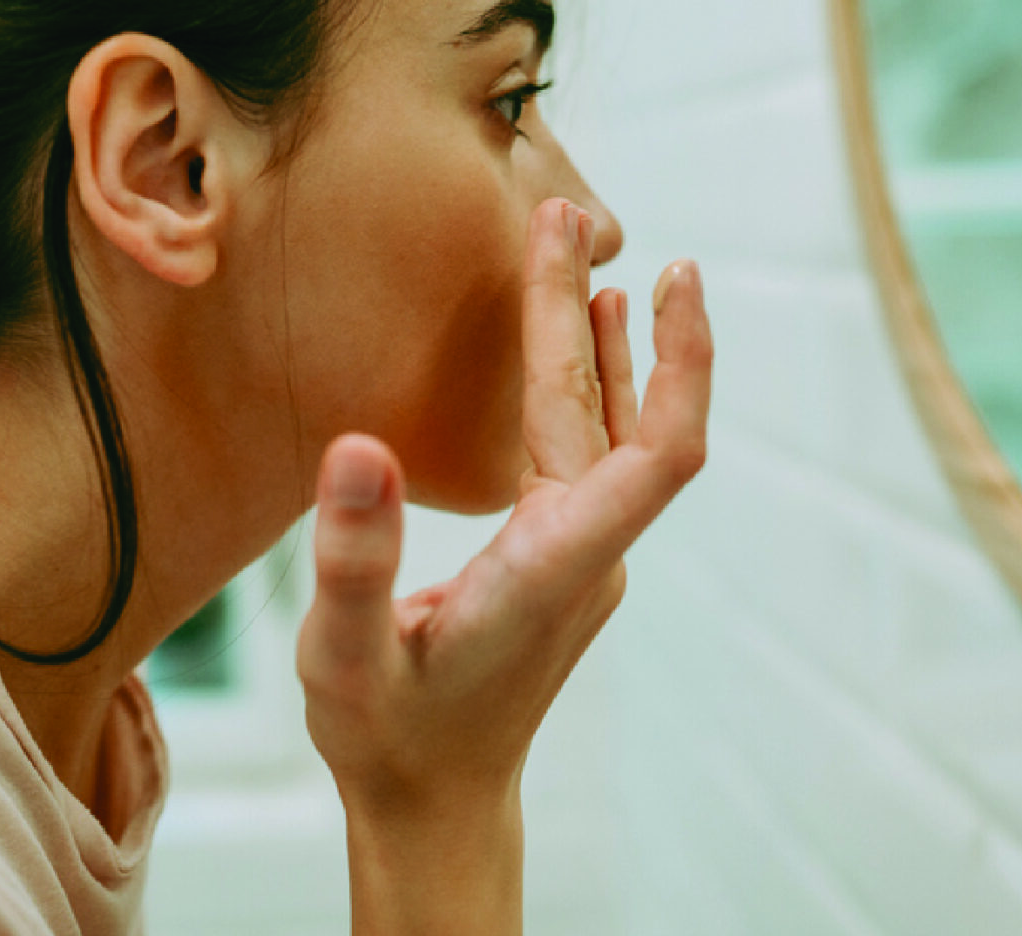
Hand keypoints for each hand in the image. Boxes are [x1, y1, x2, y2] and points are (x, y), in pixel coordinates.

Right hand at [297, 198, 710, 868]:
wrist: (432, 806)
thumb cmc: (388, 738)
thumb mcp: (345, 654)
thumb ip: (356, 557)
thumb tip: (360, 447)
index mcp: (555, 567)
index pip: (656, 454)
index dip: (676, 363)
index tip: (671, 277)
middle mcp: (586, 553)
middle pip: (616, 416)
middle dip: (593, 312)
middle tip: (561, 214)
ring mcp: (581, 556)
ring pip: (606, 428)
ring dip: (600, 342)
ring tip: (583, 251)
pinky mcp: (561, 557)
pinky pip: (589, 450)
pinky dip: (585, 383)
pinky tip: (581, 339)